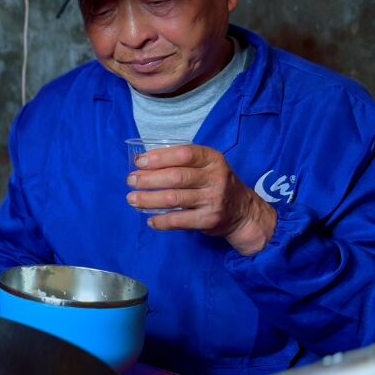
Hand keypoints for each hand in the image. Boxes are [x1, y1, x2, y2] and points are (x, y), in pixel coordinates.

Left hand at [127, 144, 276, 254]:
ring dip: (148, 199)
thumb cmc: (215, 184)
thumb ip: (183, 162)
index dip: (159, 157)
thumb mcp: (207, 166)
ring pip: (173, 199)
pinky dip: (161, 221)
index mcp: (213, 159)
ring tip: (132, 199)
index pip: (184, 154)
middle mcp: (215, 178)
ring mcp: (213, 199)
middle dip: (148, 179)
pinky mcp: (209, 220)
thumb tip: (143, 164)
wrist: (243, 212)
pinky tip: (150, 220)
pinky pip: (179, 221)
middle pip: (175, 177)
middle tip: (131, 181)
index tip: (139, 162)